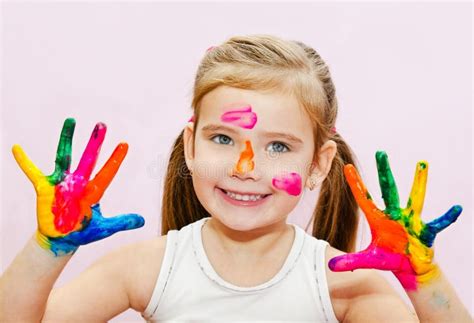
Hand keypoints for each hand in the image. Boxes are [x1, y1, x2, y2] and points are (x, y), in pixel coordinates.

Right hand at [12, 118, 143, 255]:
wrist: (61, 239)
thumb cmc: (83, 232)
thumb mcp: (103, 229)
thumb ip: (121, 222)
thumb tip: (142, 220)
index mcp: (94, 192)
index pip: (107, 172)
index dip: (115, 160)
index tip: (125, 144)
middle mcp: (79, 183)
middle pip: (89, 159)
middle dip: (95, 143)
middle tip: (102, 124)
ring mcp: (61, 183)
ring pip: (64, 156)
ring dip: (67, 139)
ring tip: (71, 120)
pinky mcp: (44, 188)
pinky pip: (32, 172)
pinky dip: (24, 161)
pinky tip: (17, 148)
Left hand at [328, 151, 461, 290]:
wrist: (409, 268)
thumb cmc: (389, 258)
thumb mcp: (369, 260)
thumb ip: (351, 261)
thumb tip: (330, 266)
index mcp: (378, 219)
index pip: (364, 198)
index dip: (356, 184)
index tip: (347, 167)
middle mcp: (394, 215)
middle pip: (388, 189)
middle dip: (384, 172)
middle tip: (380, 152)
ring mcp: (411, 221)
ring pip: (415, 197)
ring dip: (418, 181)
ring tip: (422, 163)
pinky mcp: (425, 231)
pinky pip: (438, 223)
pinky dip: (447, 217)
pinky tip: (456, 208)